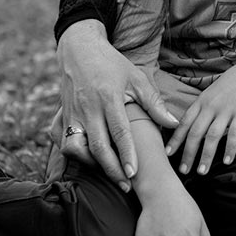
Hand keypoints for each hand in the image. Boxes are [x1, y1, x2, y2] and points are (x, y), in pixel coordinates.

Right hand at [57, 20, 178, 190]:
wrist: (79, 50)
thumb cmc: (112, 64)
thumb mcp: (136, 78)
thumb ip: (154, 103)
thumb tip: (173, 123)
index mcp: (109, 98)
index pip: (119, 132)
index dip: (126, 155)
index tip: (134, 173)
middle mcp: (88, 108)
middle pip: (98, 147)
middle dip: (112, 170)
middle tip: (126, 185)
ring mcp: (72, 113)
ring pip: (75, 148)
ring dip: (90, 164)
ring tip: (108, 171)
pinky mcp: (62, 116)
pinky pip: (62, 141)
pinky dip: (73, 154)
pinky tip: (88, 159)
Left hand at [164, 57, 235, 173]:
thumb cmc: (235, 82)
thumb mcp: (214, 92)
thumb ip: (204, 107)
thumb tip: (195, 123)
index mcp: (202, 101)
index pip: (184, 122)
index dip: (175, 139)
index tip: (168, 153)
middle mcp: (211, 106)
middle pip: (195, 133)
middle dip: (187, 153)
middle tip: (183, 170)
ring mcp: (226, 110)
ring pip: (212, 136)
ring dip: (206, 156)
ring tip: (202, 171)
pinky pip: (234, 134)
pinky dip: (229, 149)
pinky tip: (227, 161)